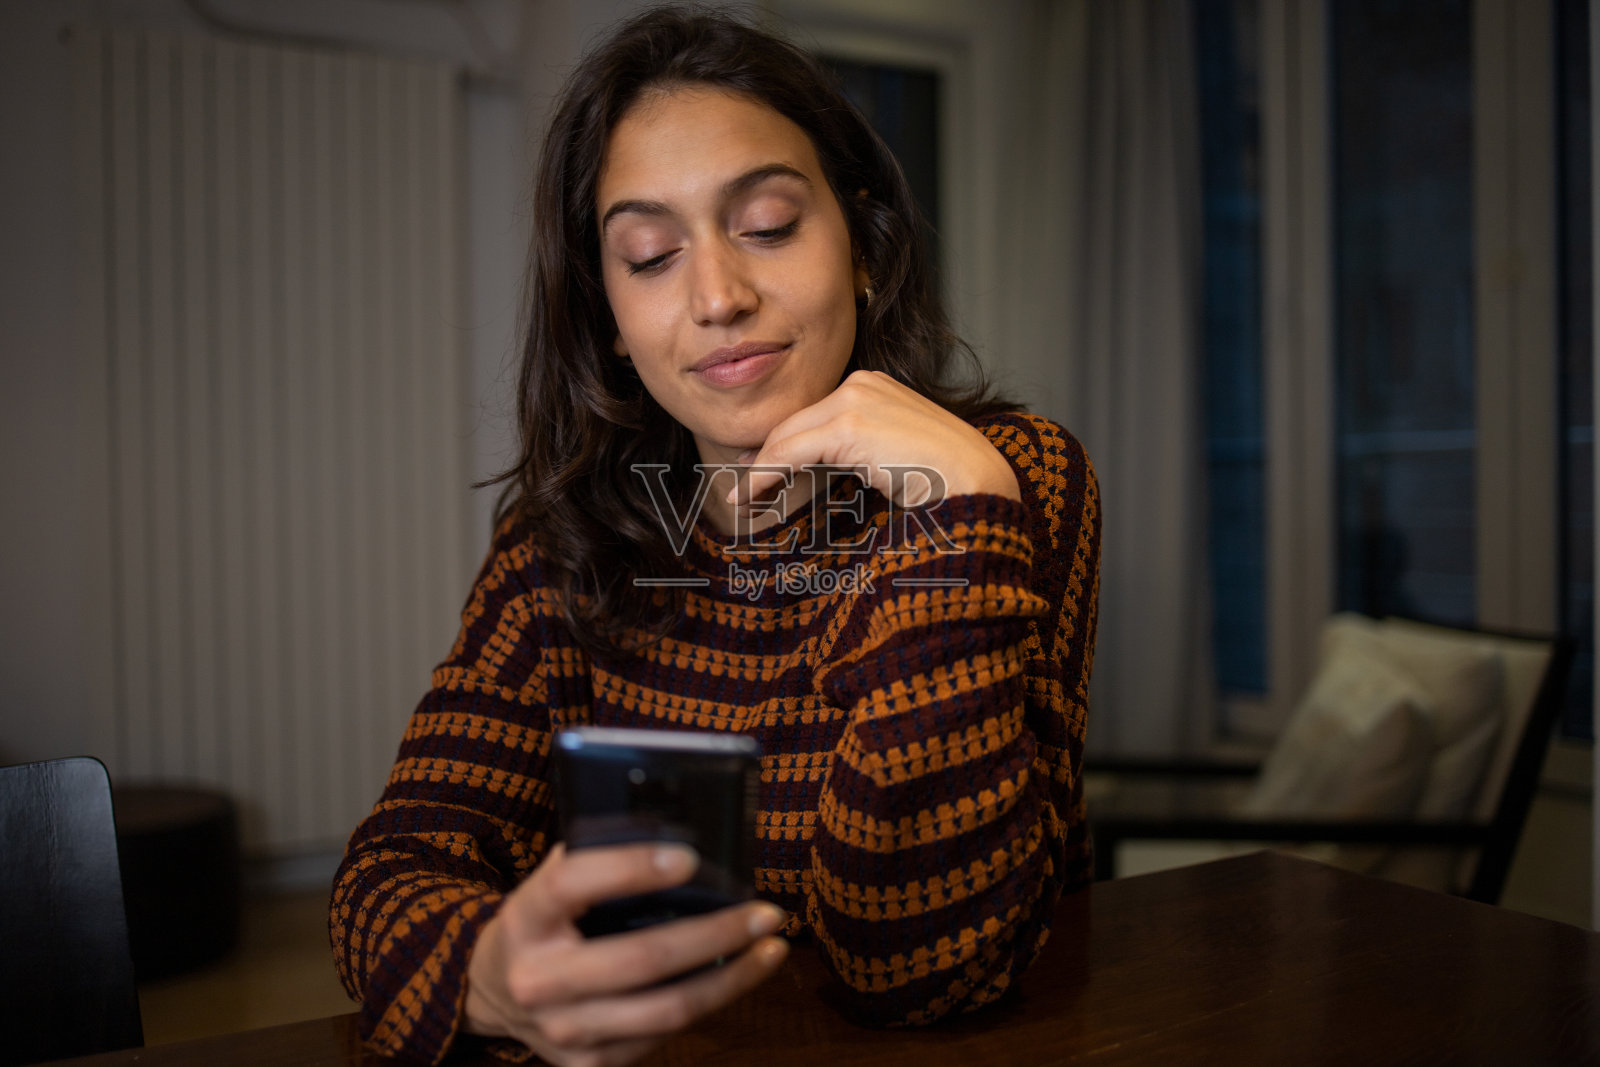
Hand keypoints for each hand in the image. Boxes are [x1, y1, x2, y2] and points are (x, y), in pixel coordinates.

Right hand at [464, 843, 789, 1066]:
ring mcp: (563, 1030)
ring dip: (732, 978)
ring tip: (771, 946)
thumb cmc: (547, 920)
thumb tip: (680, 825)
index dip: (630, 867)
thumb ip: (599, 854)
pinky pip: (664, 1036)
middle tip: (766, 911)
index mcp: (525, 917)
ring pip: (667, 1009)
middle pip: (641, 959)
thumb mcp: (552, 882)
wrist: (496, 989)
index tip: (689, 857)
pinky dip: (711, 1002)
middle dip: (715, 934)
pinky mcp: (589, 1065)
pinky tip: (738, 975)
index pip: (572, 884)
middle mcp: (537, 979)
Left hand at [730, 371, 1019, 509]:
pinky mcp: (848, 424)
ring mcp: (855, 399)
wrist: (975, 482)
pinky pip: (792, 452)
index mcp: (873, 385)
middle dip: (763, 457)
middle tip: (740, 491)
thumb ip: (857, 451)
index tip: (756, 472)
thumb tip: (817, 469)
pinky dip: (766, 474)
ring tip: (741, 501)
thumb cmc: (944, 480)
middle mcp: (861, 382)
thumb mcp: (892, 455)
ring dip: (758, 471)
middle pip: (794, 423)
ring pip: (787, 437)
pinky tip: (751, 495)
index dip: (780, 446)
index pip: (813, 416)